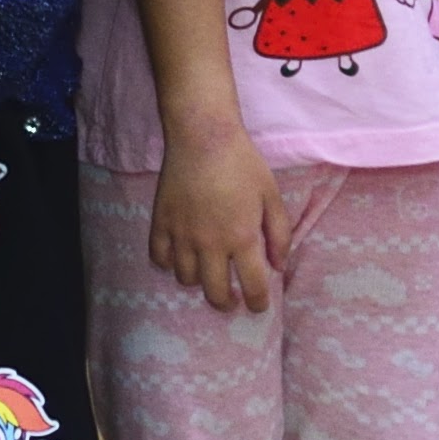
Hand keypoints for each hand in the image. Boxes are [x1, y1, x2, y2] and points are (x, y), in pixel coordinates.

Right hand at [148, 123, 290, 312]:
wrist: (202, 135)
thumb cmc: (242, 163)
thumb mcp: (272, 196)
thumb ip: (280, 235)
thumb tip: (278, 266)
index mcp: (242, 237)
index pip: (253, 287)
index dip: (258, 303)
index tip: (258, 305)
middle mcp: (210, 243)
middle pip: (215, 293)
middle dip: (226, 303)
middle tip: (231, 298)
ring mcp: (182, 233)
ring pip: (186, 279)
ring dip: (199, 281)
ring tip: (205, 272)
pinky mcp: (161, 221)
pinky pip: (158, 257)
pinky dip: (168, 263)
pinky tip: (179, 256)